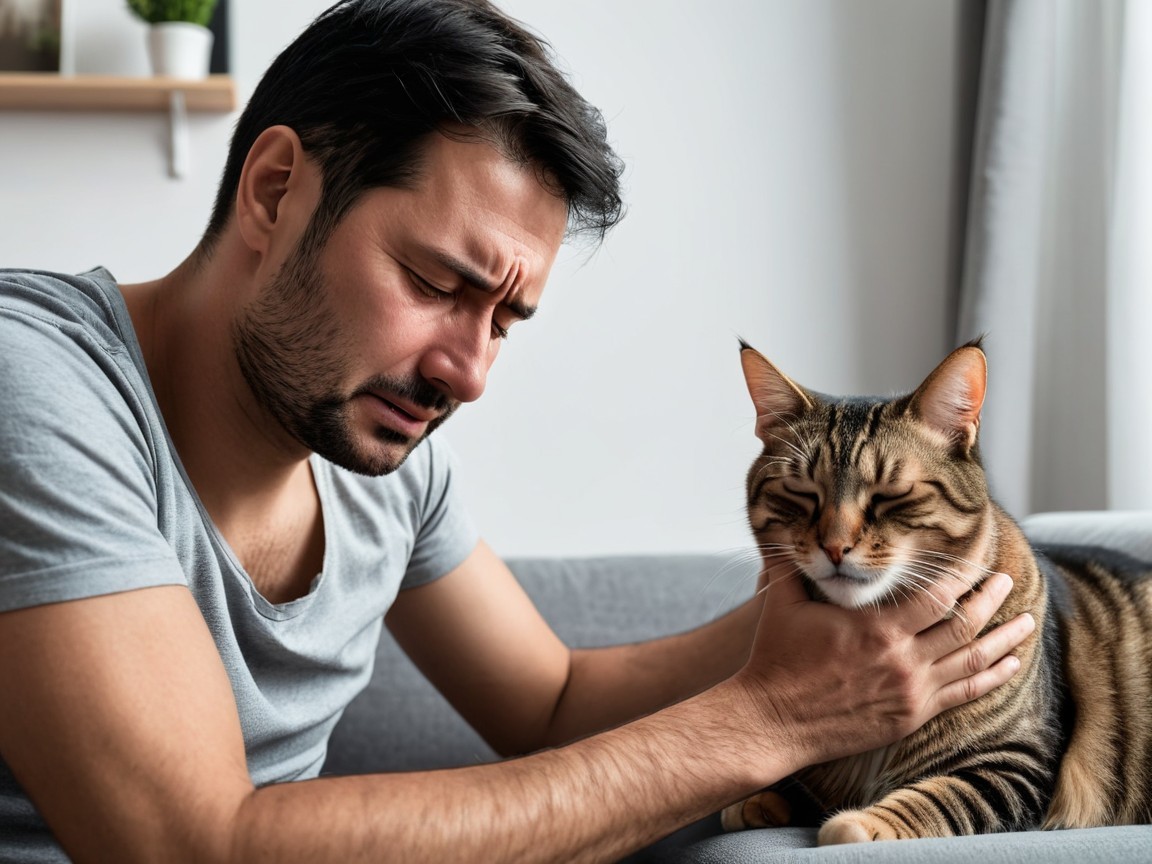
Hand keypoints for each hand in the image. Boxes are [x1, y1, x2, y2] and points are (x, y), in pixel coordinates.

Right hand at [733, 565, 1034, 770]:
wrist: (774, 720)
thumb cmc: (776, 659)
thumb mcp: (781, 604)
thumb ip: (787, 563)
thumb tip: (776, 526)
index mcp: (877, 628)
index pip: (937, 596)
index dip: (961, 578)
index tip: (975, 563)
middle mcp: (903, 660)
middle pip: (964, 625)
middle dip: (991, 601)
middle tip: (1006, 581)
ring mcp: (912, 692)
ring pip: (973, 661)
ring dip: (1004, 640)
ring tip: (1027, 623)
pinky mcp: (912, 717)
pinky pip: (964, 694)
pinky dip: (992, 677)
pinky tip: (1009, 665)